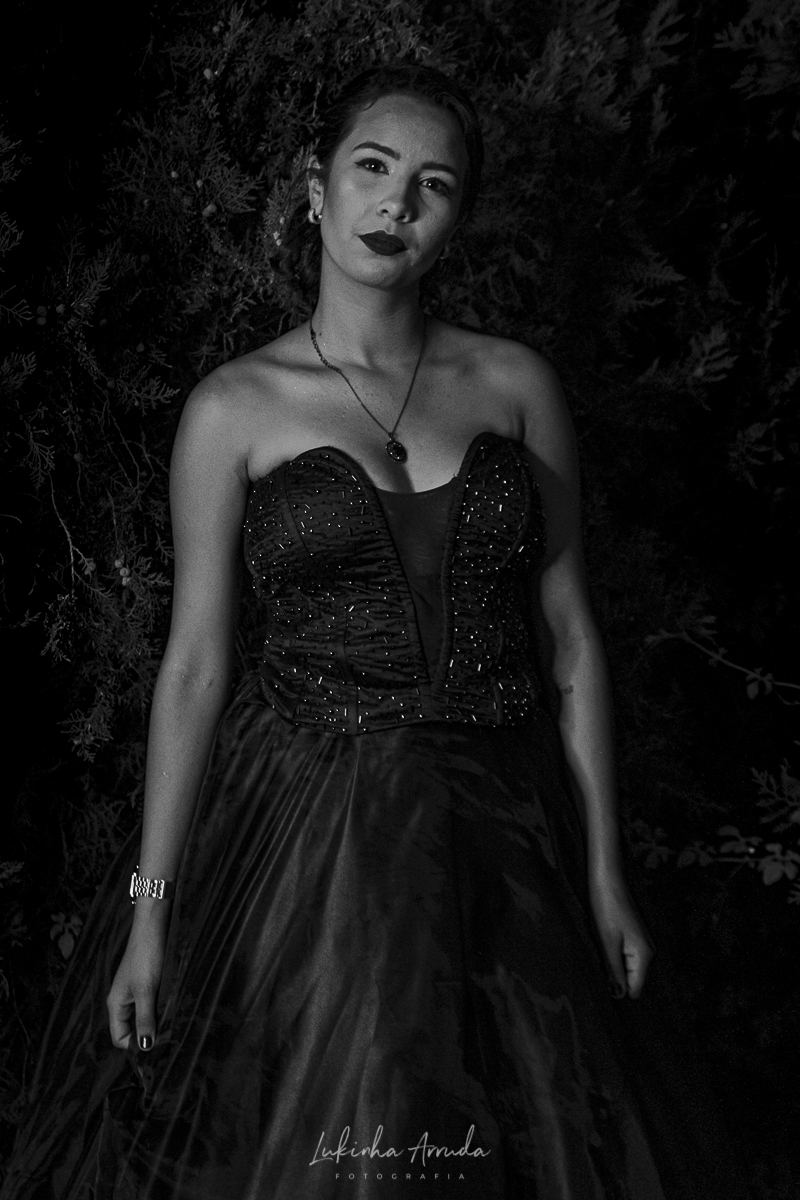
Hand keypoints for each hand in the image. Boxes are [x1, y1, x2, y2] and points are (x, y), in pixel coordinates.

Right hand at [106, 920, 166, 1050]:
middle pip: (131, 1030)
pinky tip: (172, 1009)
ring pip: (143, 1018)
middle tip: (168, 1037)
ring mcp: (135, 993)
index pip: (120, 1038)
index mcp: (116, 1005)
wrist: (154, 928)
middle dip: (147, 1035)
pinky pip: (151, 1006)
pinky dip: (160, 1010)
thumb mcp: (146, 991)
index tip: (156, 1046)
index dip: (135, 1046)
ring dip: (156, 1022)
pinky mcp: (147, 986)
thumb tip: (145, 1048)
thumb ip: (145, 1019)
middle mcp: (123, 1002)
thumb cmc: (146, 957)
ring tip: (172, 1023)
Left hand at [588, 874, 655, 998]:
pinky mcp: (632, 938)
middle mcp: (647, 952)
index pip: (635, 989)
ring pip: (625, 968)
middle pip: (630, 980)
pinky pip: (622, 957)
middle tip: (598, 960)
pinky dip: (611, 954)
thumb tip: (620, 996)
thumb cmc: (606, 909)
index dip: (619, 990)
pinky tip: (601, 941)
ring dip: (610, 964)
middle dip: (613, 976)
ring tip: (600, 948)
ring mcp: (640, 944)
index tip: (602, 981)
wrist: (607, 880)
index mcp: (644, 955)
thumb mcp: (608, 943)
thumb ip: (614, 971)